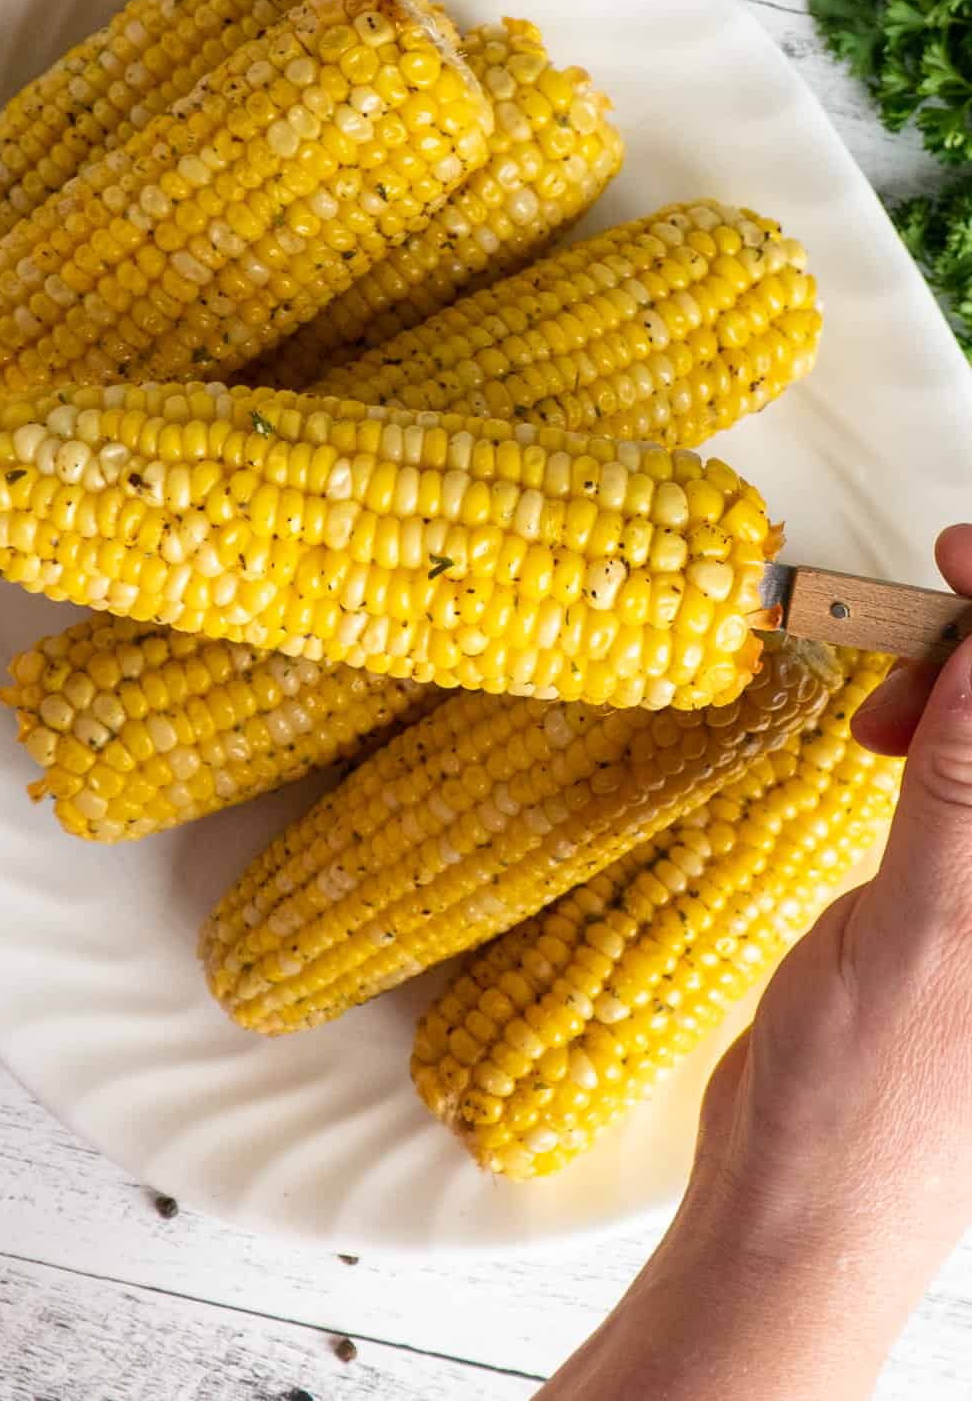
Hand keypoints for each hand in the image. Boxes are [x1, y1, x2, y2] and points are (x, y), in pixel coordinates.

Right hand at [543, 525, 971, 1400]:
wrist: (801, 1201)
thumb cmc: (863, 1107)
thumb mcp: (918, 940)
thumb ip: (966, 795)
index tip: (965, 555)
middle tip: (917, 605)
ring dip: (955, 683)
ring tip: (880, 702)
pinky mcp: (964, 890)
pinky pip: (967, 772)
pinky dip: (932, 726)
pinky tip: (888, 733)